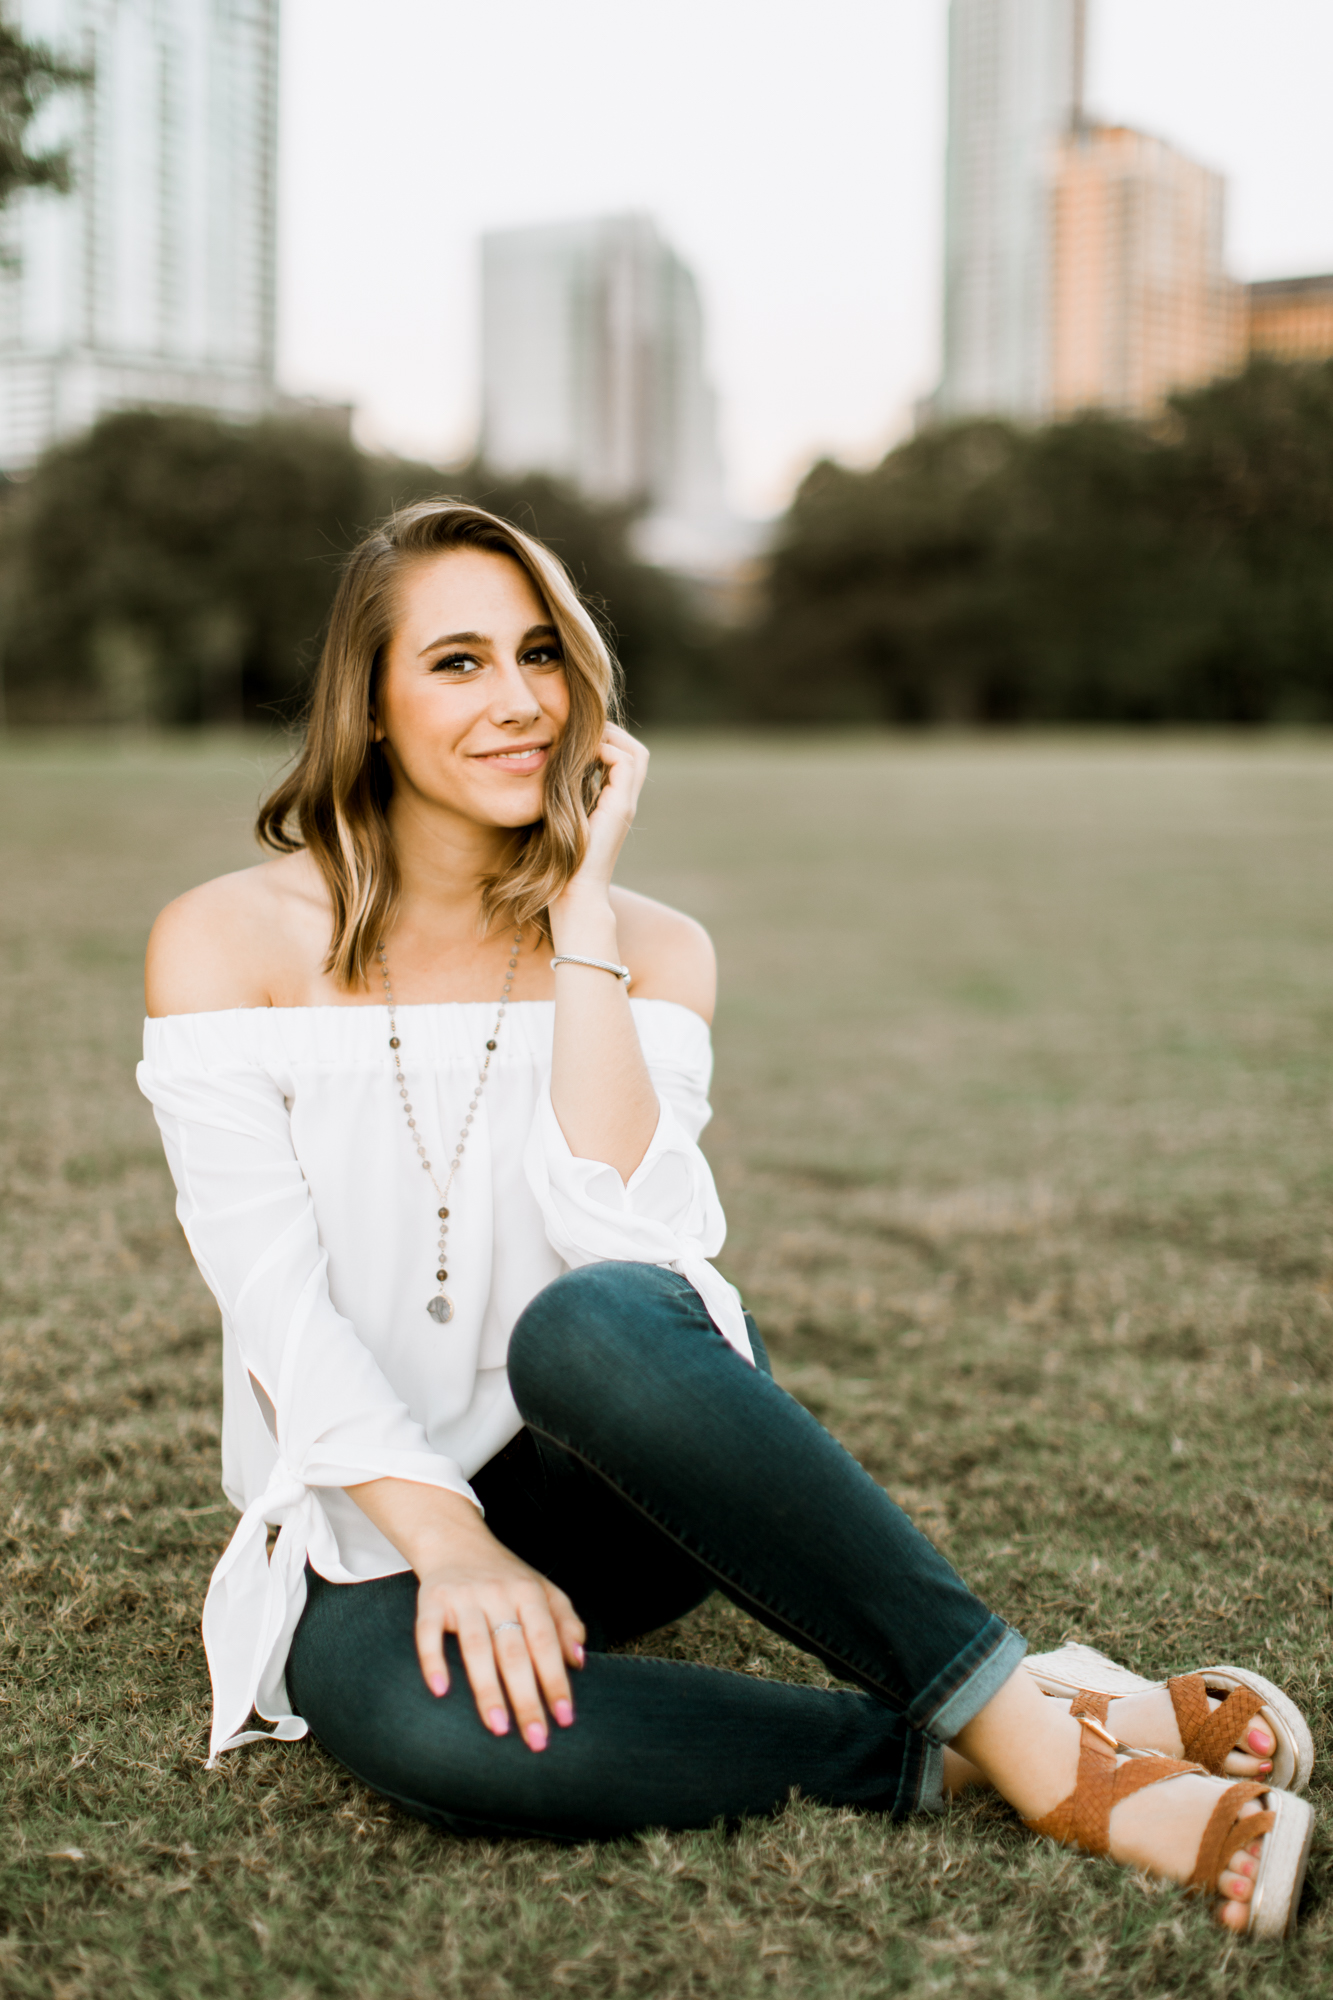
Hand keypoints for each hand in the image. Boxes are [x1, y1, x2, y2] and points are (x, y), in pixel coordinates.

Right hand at [413, 1511, 585, 1750]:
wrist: (456, 1541)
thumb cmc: (504, 1576)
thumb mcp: (543, 1590)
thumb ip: (566, 1622)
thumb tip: (579, 1661)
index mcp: (528, 1592)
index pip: (546, 1642)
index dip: (556, 1680)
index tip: (565, 1718)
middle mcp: (497, 1593)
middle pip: (514, 1651)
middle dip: (526, 1697)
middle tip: (535, 1738)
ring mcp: (463, 1597)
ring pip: (476, 1646)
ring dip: (487, 1689)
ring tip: (498, 1727)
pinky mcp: (431, 1599)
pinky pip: (429, 1632)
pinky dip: (433, 1660)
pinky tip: (440, 1690)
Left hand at [564, 723, 649, 901]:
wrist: (574, 890)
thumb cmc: (560, 861)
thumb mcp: (560, 818)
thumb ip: (564, 795)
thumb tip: (547, 768)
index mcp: (612, 802)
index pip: (623, 758)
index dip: (606, 741)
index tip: (578, 738)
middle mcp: (624, 801)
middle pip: (636, 752)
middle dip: (612, 734)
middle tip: (583, 732)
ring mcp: (625, 803)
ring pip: (636, 753)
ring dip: (610, 739)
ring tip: (584, 740)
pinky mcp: (621, 806)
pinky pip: (624, 763)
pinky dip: (605, 751)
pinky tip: (583, 756)